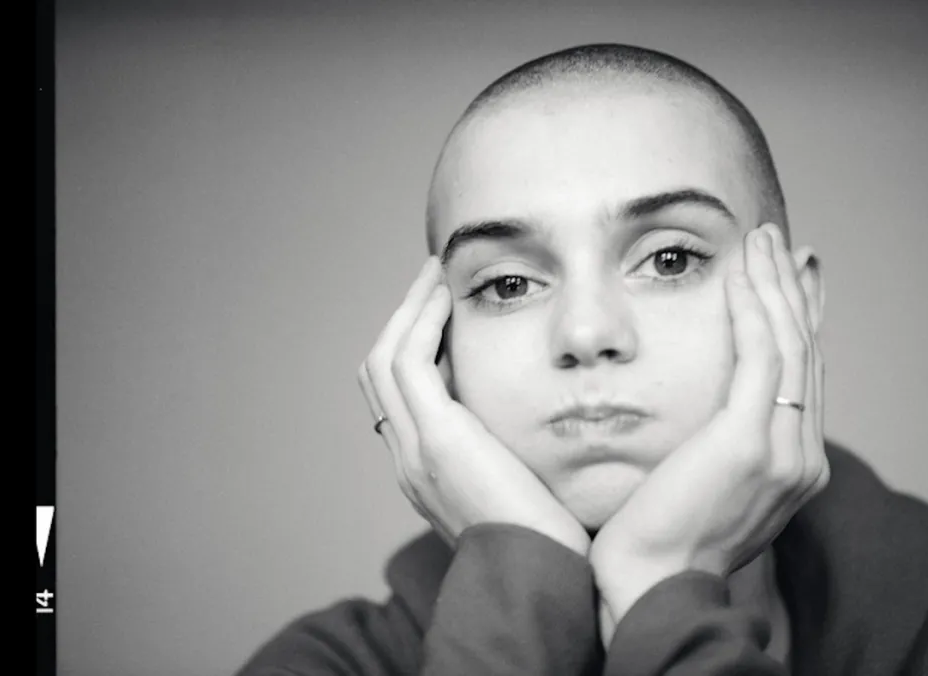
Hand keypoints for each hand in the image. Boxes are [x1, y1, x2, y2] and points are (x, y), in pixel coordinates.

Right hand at [357, 257, 590, 556]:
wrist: (542, 577)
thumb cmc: (549, 538)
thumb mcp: (523, 484)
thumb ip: (512, 449)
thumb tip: (534, 411)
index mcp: (425, 471)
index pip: (399, 396)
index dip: (414, 347)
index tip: (444, 311)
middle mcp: (408, 459)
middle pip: (378, 372)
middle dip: (402, 320)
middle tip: (431, 281)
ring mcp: (415, 450)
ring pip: (384, 360)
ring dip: (407, 311)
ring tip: (434, 274)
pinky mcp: (437, 440)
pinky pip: (408, 363)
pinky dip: (421, 323)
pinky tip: (444, 297)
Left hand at [590, 223, 827, 639]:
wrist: (653, 586)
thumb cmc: (662, 541)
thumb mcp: (707, 488)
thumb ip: (725, 449)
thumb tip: (713, 414)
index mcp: (796, 468)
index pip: (804, 377)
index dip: (802, 322)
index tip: (794, 280)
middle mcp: (802, 457)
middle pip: (805, 353)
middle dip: (792, 291)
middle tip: (780, 244)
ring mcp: (782, 451)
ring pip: (789, 346)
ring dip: (774, 285)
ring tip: (762, 240)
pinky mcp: (748, 441)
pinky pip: (758, 357)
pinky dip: (752, 309)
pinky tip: (740, 275)